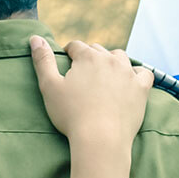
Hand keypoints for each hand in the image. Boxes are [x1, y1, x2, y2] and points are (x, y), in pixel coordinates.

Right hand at [30, 36, 153, 145]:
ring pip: (120, 57)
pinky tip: (131, 80)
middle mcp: (110, 59)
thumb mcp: (49, 87)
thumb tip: (34, 38)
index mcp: (87, 57)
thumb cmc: (71, 114)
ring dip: (112, 61)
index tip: (67, 64)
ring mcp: (128, 73)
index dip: (69, 53)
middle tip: (83, 75)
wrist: (100, 139)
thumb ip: (42, 60)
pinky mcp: (141, 88)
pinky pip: (144, 73)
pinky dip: (137, 74)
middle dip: (89, 58)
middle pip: (98, 50)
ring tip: (104, 75)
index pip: (76, 46)